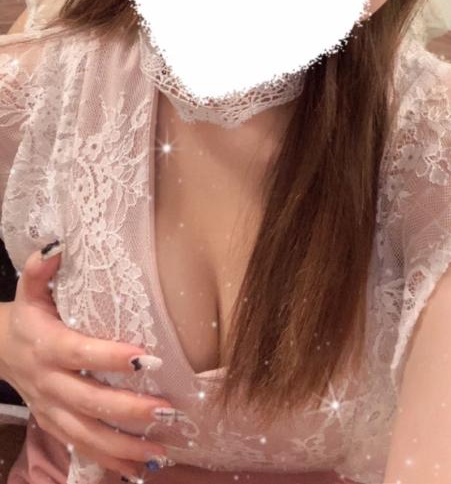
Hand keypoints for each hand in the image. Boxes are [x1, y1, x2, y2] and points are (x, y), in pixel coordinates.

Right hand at [0, 241, 175, 479]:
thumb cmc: (28, 317)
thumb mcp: (30, 290)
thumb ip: (41, 268)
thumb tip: (58, 244)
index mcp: (48, 346)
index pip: (81, 353)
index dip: (111, 358)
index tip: (147, 357)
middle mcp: (50, 383)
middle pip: (89, 402)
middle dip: (128, 410)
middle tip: (167, 412)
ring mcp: (52, 410)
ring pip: (87, 435)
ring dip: (125, 446)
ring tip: (162, 450)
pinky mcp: (56, 426)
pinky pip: (83, 449)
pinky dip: (111, 463)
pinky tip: (142, 470)